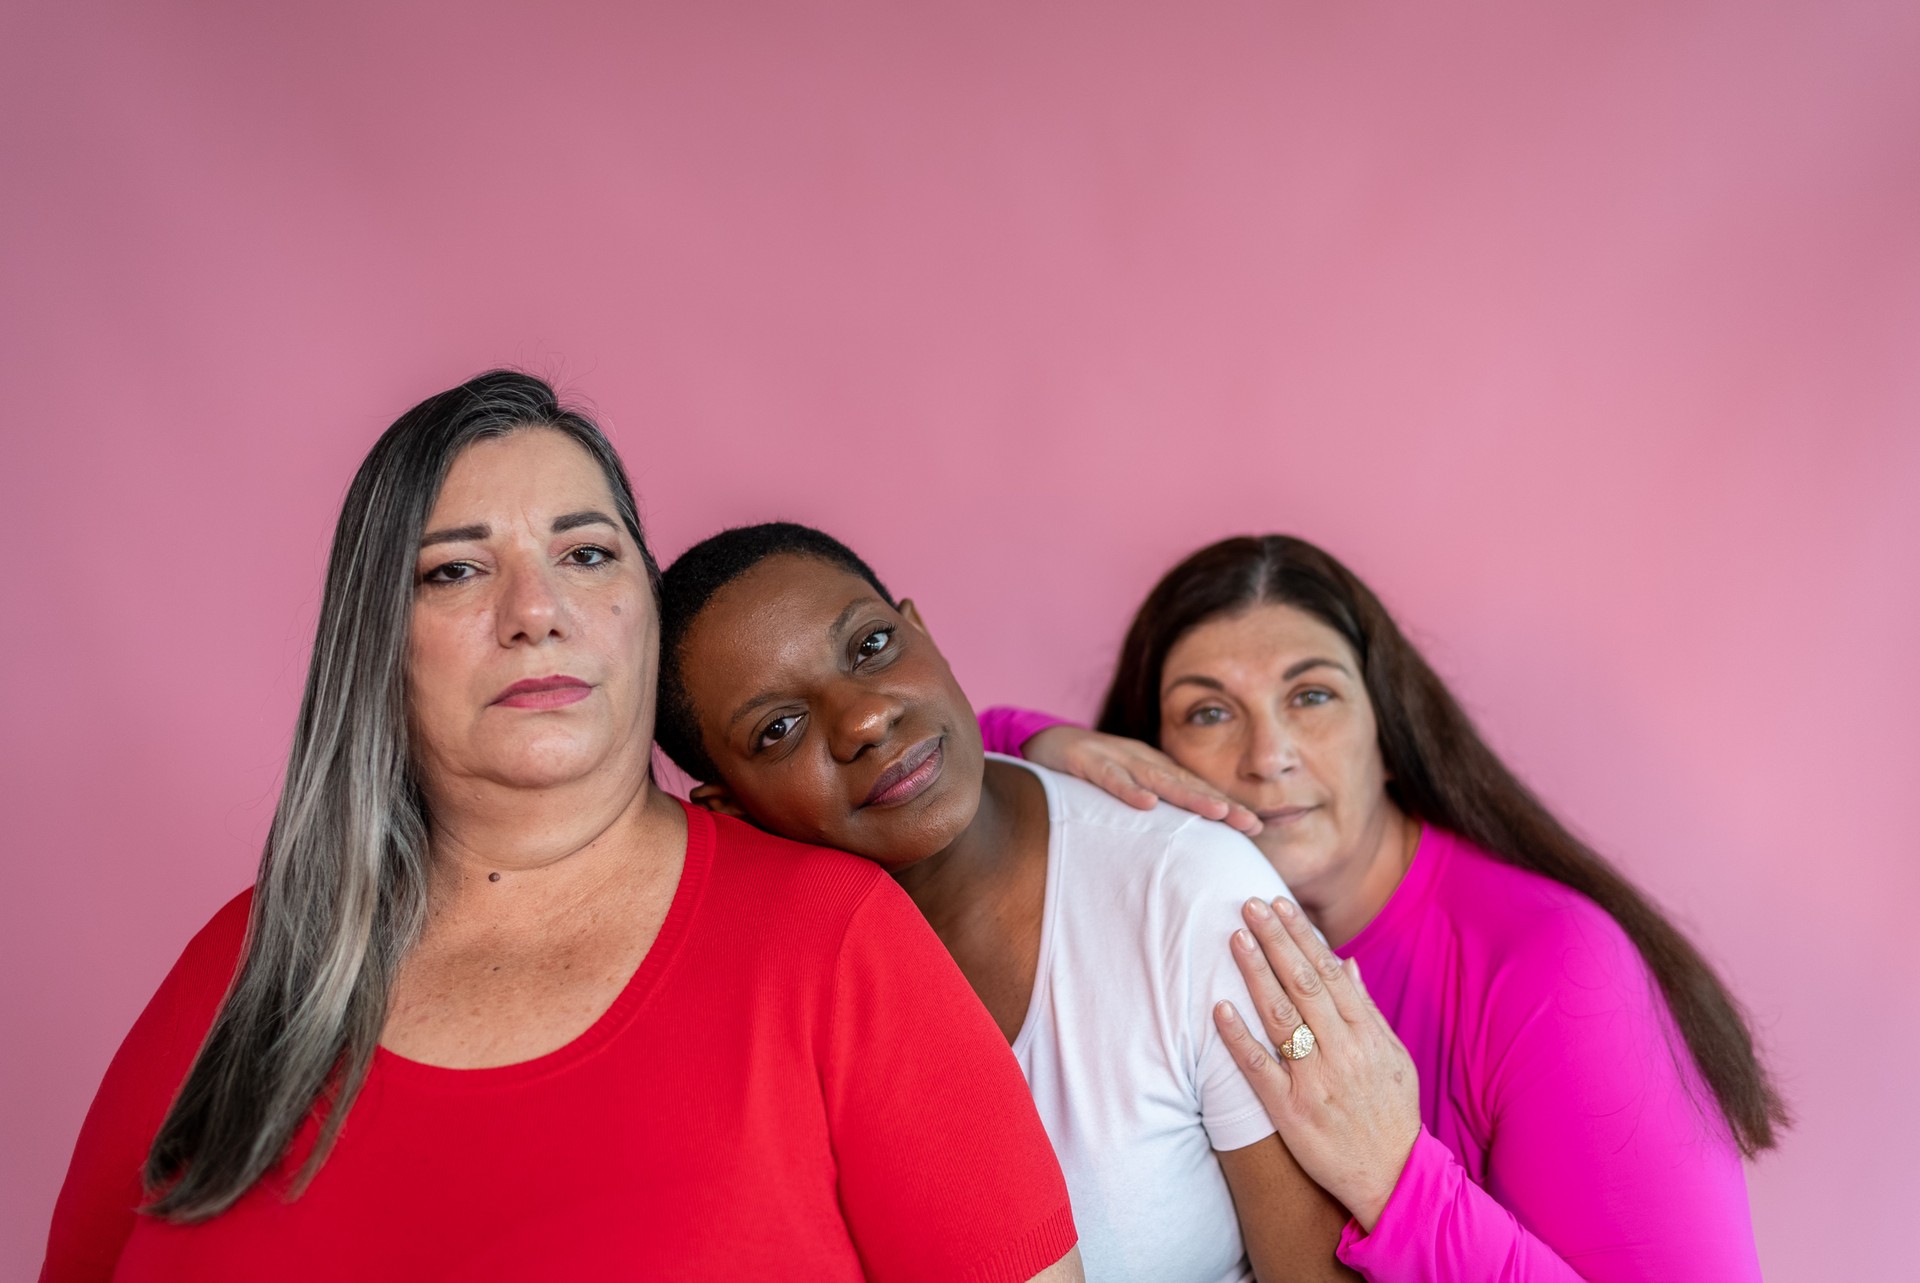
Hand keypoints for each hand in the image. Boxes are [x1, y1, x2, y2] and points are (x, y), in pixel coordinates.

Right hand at [1022, 726, 1261, 834]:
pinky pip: (1108, 776)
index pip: (1195, 790)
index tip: (1257, 828)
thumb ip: (1148, 815)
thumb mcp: (1124, 788)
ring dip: (1188, 796)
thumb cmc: (1088, 773)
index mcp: (1153, 770)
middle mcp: (1141, 762)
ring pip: (1157, 778)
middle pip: (1186, 785)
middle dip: (1221, 804)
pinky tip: (1145, 803)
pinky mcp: (1084, 759)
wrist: (1042, 740)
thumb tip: (1177, 852)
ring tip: (1218, 812)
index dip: (1226, 807)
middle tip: (1252, 824)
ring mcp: (1114, 758)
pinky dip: (1127, 788)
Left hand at [1213, 897, 1421, 1231]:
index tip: (1279, 905)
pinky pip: (1259, 1069)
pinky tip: (1219, 1009)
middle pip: (1303, 984)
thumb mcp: (1393, 1057)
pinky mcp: (1290, 1112)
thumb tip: (1347, 962)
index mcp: (1366, 1036)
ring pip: (1281, 1017)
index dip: (1303, 936)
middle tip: (1249, 904)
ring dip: (1256, 974)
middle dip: (1276, 940)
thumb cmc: (1391, 1113)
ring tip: (1235, 939)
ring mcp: (1315, 1081)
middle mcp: (1342, 1052)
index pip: (1330, 973)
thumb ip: (1367, 1009)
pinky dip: (1239, 1038)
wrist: (1393, 1178)